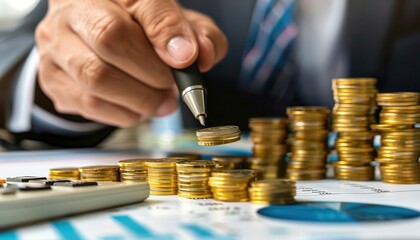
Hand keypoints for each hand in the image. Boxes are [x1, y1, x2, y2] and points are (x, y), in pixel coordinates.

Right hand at [35, 0, 227, 126]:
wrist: (90, 39)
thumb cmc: (137, 29)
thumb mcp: (173, 24)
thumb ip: (195, 34)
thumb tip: (202, 56)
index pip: (141, 2)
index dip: (167, 31)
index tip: (187, 59)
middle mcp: (73, 9)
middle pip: (110, 39)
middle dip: (152, 73)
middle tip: (172, 86)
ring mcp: (56, 44)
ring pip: (97, 78)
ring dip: (141, 99)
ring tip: (161, 102)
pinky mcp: (51, 78)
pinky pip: (89, 105)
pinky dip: (124, 113)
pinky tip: (137, 107)